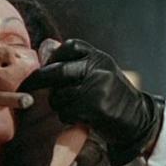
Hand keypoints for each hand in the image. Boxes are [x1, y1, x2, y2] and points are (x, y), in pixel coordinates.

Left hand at [19, 39, 164, 165]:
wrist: (137, 119)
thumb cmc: (112, 96)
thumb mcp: (99, 71)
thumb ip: (76, 61)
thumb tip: (46, 46)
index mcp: (98, 57)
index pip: (69, 47)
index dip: (53, 57)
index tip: (46, 67)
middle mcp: (98, 68)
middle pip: (58, 71)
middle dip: (39, 79)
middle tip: (28, 86)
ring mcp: (97, 87)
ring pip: (59, 95)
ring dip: (58, 104)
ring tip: (70, 107)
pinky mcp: (95, 107)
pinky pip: (67, 111)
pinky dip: (67, 117)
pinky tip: (78, 118)